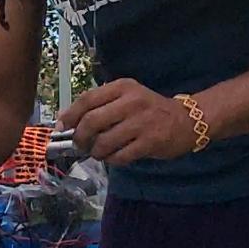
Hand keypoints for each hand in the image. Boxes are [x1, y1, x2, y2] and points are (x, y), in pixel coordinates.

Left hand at [57, 79, 197, 166]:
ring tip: (99, 152)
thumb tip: (68, 121)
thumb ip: (102, 105)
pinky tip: (115, 157)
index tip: (61, 127)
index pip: (87, 99)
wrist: (187, 120)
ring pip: (104, 142)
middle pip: (92, 121)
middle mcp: (131, 102)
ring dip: (96, 151)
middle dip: (80, 137)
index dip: (69, 115)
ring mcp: (141, 122)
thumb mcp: (128, 97)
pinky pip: (120, 156)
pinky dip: (112, 160)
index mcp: (123, 87)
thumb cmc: (150, 109)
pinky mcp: (150, 142)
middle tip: (80, 145)